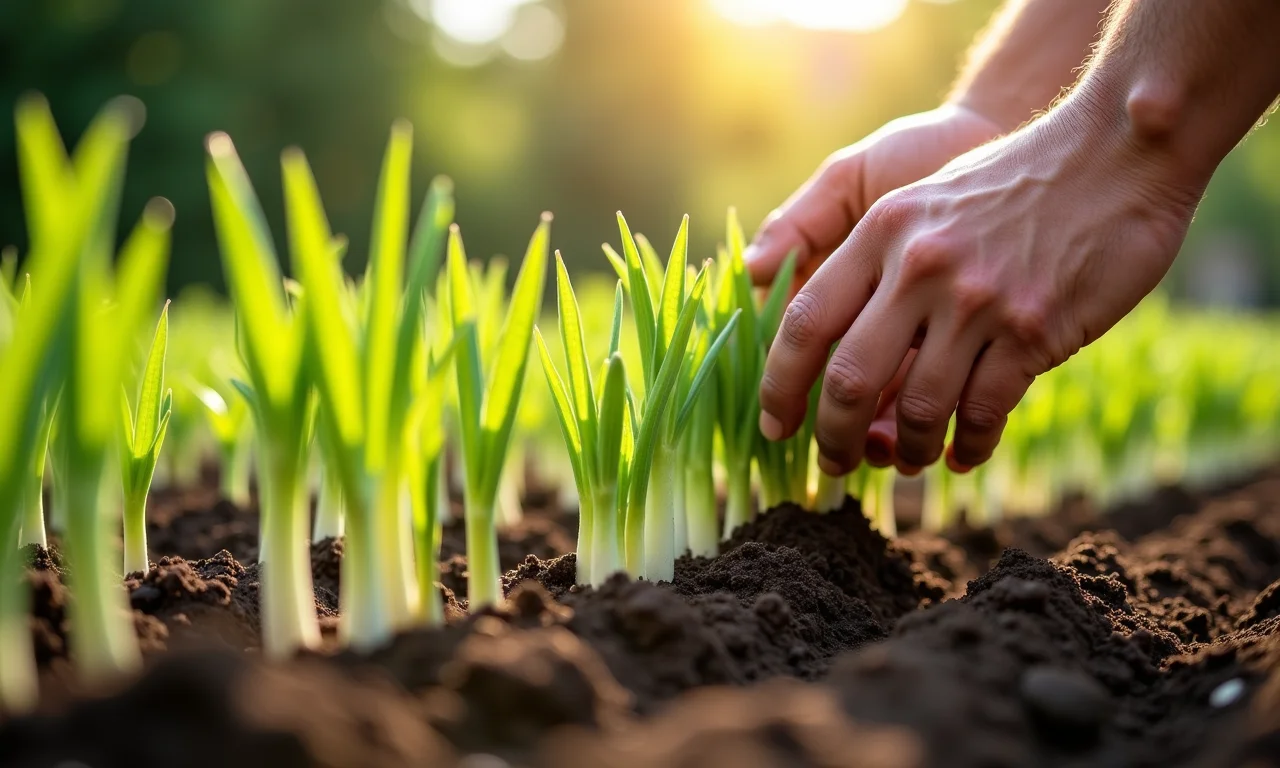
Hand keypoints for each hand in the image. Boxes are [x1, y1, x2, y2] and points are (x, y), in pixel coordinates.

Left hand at [757, 102, 1201, 475]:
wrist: (1115, 152)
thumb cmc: (1013, 181)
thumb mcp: (922, 197)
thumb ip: (868, 256)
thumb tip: (821, 333)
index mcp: (883, 232)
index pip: (804, 324)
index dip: (779, 385)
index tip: (775, 423)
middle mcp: (920, 267)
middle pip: (848, 380)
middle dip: (834, 438)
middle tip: (834, 462)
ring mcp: (977, 301)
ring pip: (917, 408)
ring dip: (906, 449)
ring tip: (908, 459)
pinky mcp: (1032, 330)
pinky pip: (983, 413)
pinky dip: (967, 446)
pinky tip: (962, 454)